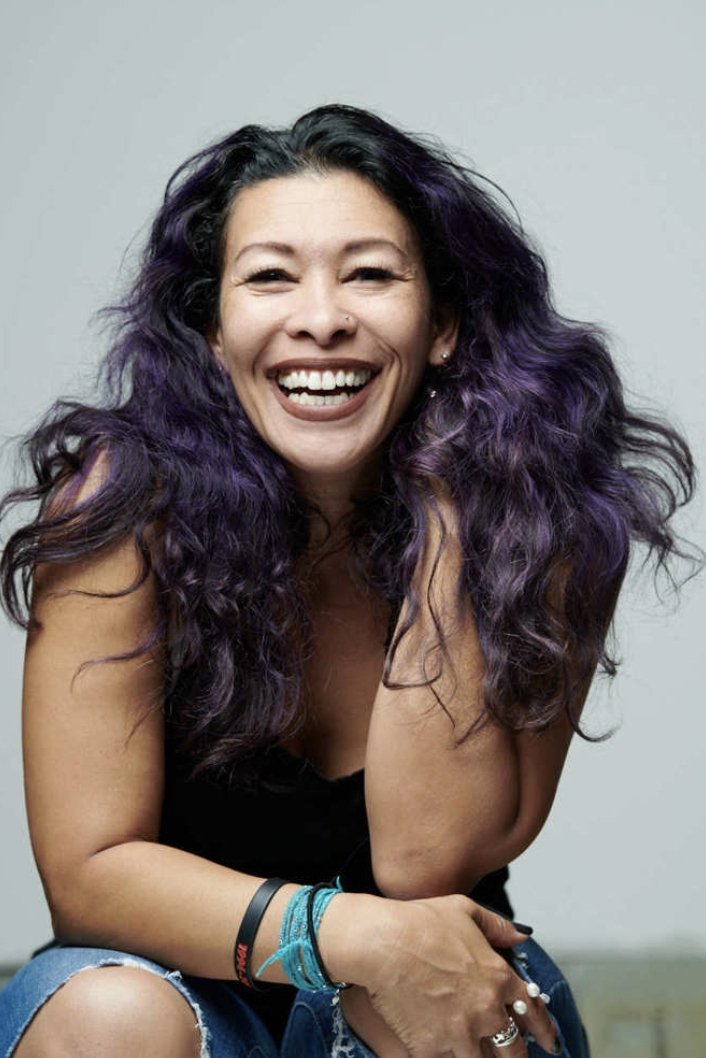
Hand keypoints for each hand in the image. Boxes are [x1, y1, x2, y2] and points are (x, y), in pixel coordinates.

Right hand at [356, 894, 557, 1057]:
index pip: (533, 1011)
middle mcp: (486, 1011)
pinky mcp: (431, 1049)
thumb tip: (520, 938)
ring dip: (480, 1056)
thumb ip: (497, 926)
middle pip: (513, 1049)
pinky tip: (442, 1051)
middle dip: (515, 1055)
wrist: (381, 943)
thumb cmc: (419, 921)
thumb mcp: (464, 910)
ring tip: (471, 1049)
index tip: (550, 1042)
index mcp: (498, 978)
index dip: (545, 1031)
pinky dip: (446, 1057)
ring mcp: (460, 1034)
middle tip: (510, 1055)